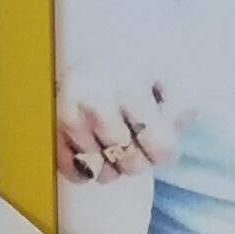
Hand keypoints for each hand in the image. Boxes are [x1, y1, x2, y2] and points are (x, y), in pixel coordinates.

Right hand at [56, 64, 195, 184]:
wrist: (91, 59)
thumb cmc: (136, 75)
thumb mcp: (166, 81)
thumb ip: (182, 105)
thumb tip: (179, 123)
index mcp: (132, 86)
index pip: (159, 146)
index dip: (165, 151)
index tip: (161, 140)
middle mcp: (97, 101)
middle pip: (132, 164)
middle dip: (139, 158)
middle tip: (136, 138)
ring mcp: (70, 117)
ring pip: (103, 173)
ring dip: (113, 166)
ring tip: (114, 140)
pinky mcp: (51, 132)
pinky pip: (77, 174)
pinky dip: (88, 170)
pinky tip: (94, 146)